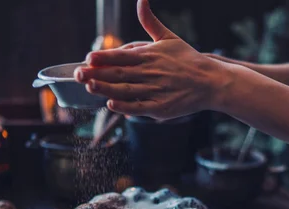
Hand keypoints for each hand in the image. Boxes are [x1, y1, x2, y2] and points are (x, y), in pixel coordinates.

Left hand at [75, 0, 230, 119]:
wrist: (210, 82)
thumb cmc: (188, 60)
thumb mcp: (168, 37)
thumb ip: (150, 21)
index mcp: (150, 56)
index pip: (122, 56)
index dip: (104, 57)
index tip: (88, 58)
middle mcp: (151, 73)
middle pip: (119, 74)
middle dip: (97, 74)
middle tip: (78, 74)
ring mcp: (155, 91)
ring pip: (126, 90)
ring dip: (106, 89)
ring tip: (89, 87)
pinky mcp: (161, 108)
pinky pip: (139, 107)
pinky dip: (125, 107)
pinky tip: (111, 104)